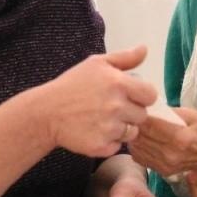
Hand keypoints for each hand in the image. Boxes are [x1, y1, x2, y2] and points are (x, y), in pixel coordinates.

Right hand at [42, 47, 157, 157]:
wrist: (46, 112)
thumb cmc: (71, 85)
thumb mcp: (96, 64)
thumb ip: (124, 58)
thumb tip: (145, 49)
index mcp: (119, 83)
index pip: (150, 95)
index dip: (142, 96)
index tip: (130, 97)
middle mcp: (116, 106)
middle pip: (142, 116)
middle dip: (131, 113)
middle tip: (111, 109)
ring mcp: (109, 128)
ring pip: (131, 133)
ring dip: (121, 129)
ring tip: (102, 120)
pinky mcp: (101, 146)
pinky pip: (117, 146)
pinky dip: (109, 142)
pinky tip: (95, 132)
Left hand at [130, 106, 196, 181]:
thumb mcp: (194, 115)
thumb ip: (170, 112)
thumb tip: (149, 108)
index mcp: (180, 137)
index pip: (149, 124)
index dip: (138, 114)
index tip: (135, 106)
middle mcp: (170, 154)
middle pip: (140, 137)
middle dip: (134, 124)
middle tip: (133, 114)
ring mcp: (165, 165)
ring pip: (136, 147)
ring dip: (134, 135)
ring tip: (138, 125)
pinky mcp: (162, 171)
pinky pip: (140, 157)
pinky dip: (138, 146)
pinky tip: (144, 138)